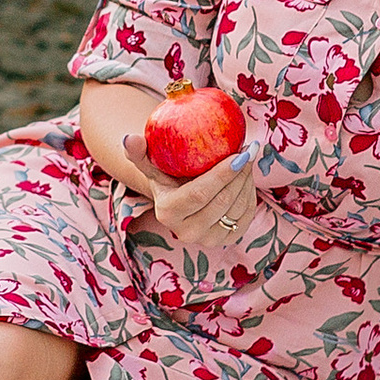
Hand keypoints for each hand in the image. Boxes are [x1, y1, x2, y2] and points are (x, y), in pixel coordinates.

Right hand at [121, 132, 260, 252]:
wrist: (177, 197)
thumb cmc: (165, 173)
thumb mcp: (151, 162)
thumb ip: (138, 151)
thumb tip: (130, 139)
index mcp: (168, 212)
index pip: (200, 194)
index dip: (222, 174)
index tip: (238, 152)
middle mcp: (187, 232)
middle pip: (223, 201)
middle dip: (240, 174)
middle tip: (248, 150)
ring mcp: (208, 240)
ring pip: (238, 208)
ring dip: (247, 181)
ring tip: (248, 158)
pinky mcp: (227, 240)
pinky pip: (246, 215)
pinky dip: (250, 194)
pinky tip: (246, 176)